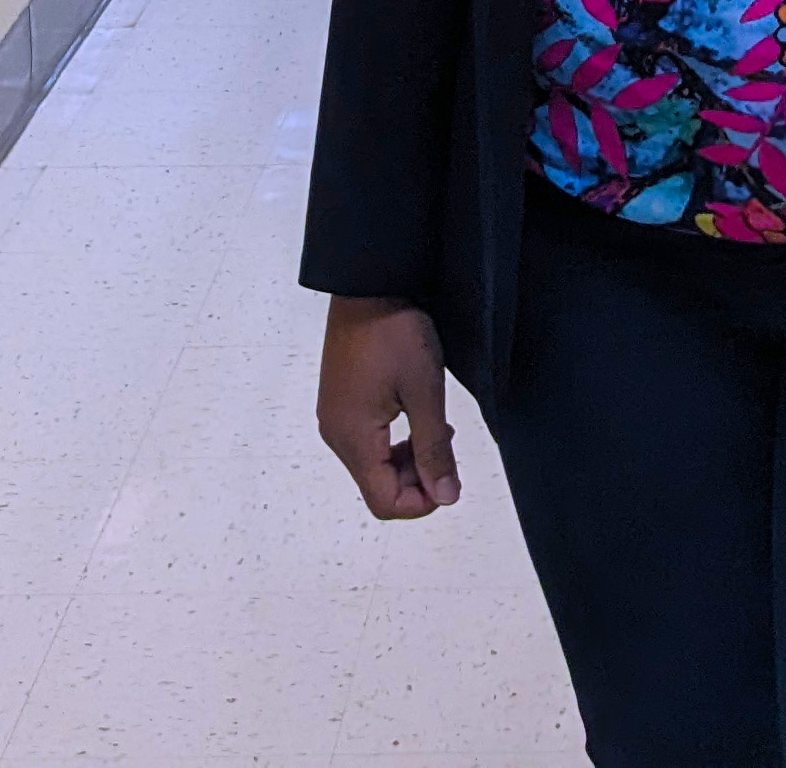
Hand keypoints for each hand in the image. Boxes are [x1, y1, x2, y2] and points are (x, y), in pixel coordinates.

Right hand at [317, 296, 462, 520]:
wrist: (367, 283)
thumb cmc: (395, 332)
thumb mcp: (425, 392)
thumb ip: (434, 449)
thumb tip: (445, 497)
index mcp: (353, 438)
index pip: (384, 502)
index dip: (421, 503)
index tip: (450, 479)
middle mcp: (336, 433)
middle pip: (377, 485)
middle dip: (416, 478)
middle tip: (446, 446)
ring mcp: (334, 416)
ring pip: (373, 463)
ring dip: (407, 458)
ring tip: (437, 427)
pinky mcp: (339, 399)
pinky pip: (365, 439)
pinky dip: (393, 440)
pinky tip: (415, 413)